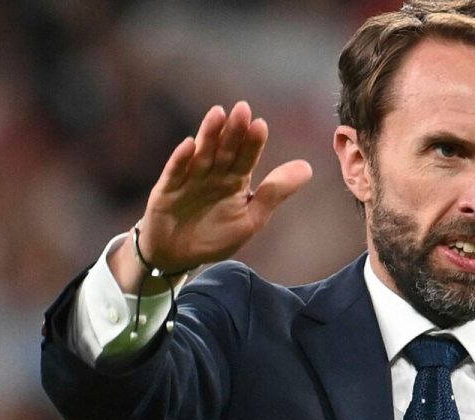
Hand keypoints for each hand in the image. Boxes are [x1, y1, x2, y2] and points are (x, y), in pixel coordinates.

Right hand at [115, 101, 312, 292]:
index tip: (261, 125)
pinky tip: (189, 145)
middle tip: (242, 109)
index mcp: (234, 181)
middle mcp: (213, 175)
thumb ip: (274, 193)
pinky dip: (181, 160)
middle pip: (225, 150)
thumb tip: (308, 168)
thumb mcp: (251, 218)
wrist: (177, 256)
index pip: (246, 158)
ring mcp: (189, 181)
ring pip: (201, 155)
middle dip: (233, 131)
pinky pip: (175, 173)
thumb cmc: (215, 236)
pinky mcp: (167, 191)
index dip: (253, 142)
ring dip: (209, 135)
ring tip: (218, 114)